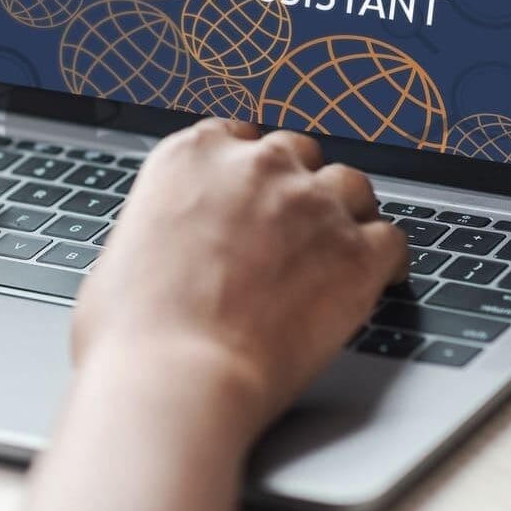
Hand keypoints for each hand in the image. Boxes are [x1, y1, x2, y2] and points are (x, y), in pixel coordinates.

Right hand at [76, 118, 407, 431]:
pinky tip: (380, 278)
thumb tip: (164, 253)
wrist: (176, 376)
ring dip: (346, 213)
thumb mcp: (120, 255)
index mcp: (191, 157)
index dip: (247, 168)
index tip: (251, 190)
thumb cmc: (134, 332)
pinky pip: (391, 240)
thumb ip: (158, 230)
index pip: (236, 135)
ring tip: (339, 247)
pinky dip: (386, 260)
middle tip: (291, 227)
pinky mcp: (356, 253)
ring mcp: (312, 205)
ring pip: (351, 186)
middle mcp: (257, 166)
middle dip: (296, 186)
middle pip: (297, 153)